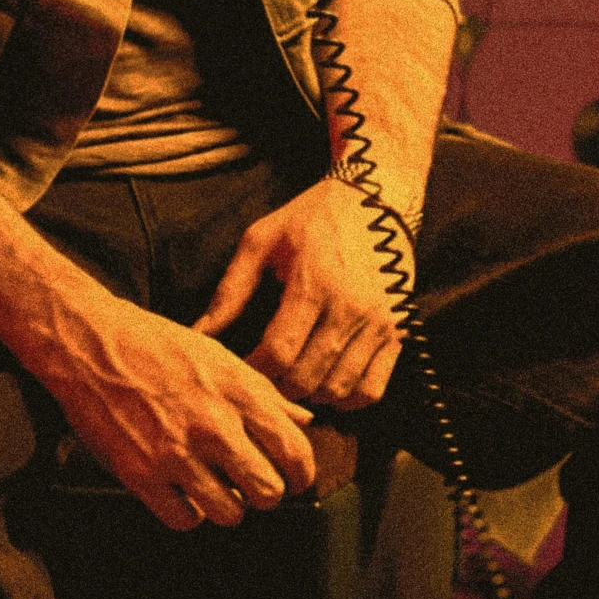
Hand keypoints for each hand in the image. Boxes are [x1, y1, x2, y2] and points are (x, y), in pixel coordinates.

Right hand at [28, 294, 316, 531]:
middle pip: (268, 492)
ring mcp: (177, 452)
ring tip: (213, 484)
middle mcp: (213, 423)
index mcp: (238, 390)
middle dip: (264, 492)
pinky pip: (185, 520)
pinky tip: (181, 489)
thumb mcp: (218, 357)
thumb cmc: (156, 344)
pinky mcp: (142, 474)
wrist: (92, 342)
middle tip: (250, 483)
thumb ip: (264, 394)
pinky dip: (187, 512)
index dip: (300, 474)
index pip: (295, 453)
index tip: (291, 477)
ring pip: (230, 514)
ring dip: (225, 505)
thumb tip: (304, 420)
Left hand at [194, 176, 409, 410]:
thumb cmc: (310, 218)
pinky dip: (347, 399)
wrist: (375, 199)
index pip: (279, 353)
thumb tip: (199, 333)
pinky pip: (372, 389)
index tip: (242, 367)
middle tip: (264, 377)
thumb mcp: (262, 240)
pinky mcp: (399, 331)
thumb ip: (230, 290)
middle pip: (307, 378)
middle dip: (278, 386)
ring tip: (292, 380)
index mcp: (312, 282)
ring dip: (310, 396)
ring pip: (338, 389)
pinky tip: (327, 383)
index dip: (254, 370)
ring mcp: (379, 322)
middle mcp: (350, 307)